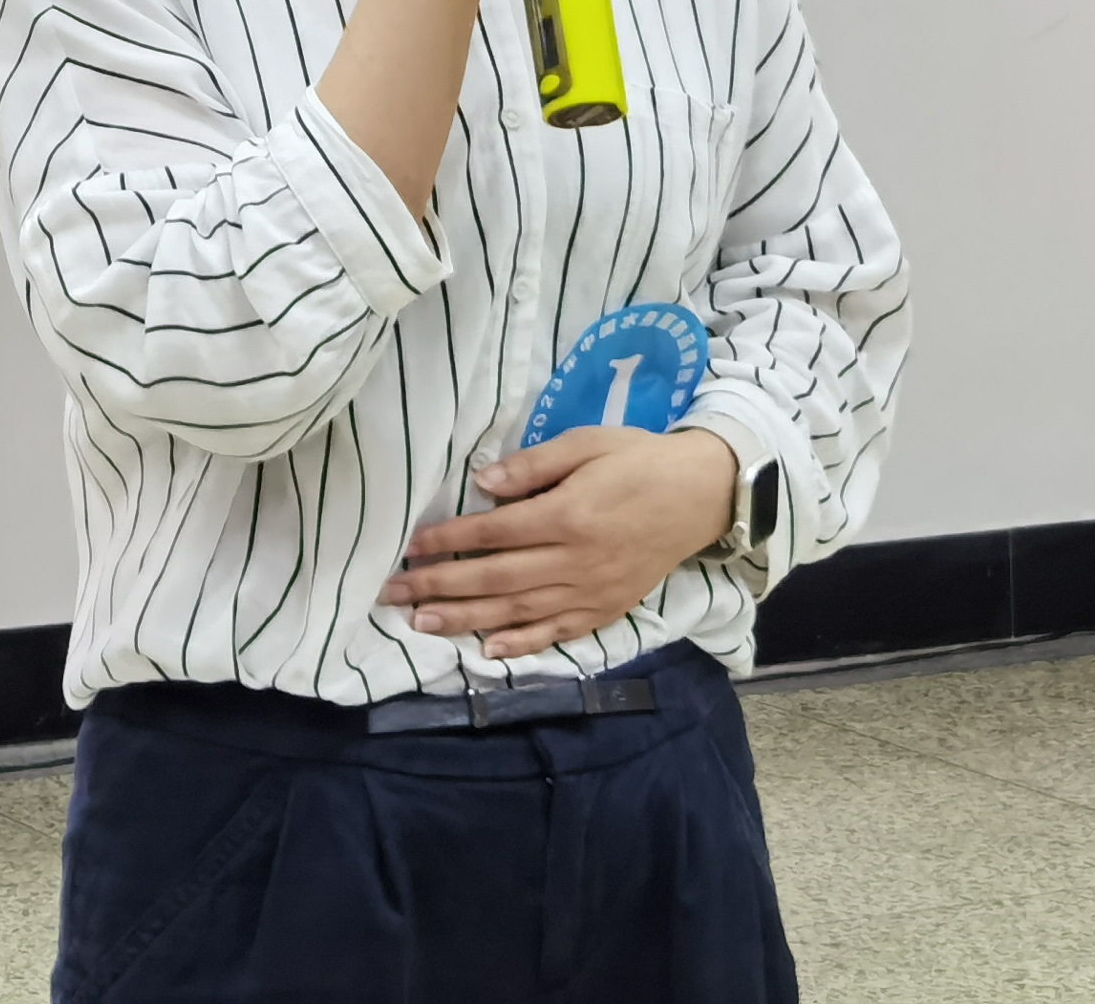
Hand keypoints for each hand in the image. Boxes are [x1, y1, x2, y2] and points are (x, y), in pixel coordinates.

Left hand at [383, 425, 736, 659]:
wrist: (700, 495)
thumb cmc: (637, 460)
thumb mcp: (586, 443)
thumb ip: (533, 466)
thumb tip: (483, 485)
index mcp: (567, 515)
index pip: (493, 534)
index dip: (448, 541)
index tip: (410, 548)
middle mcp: (575, 561)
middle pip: (496, 579)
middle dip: (440, 587)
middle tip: (394, 594)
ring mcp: (590, 591)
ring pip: (518, 612)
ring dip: (467, 620)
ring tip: (422, 624)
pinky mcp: (606, 609)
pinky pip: (558, 633)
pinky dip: (522, 645)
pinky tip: (489, 651)